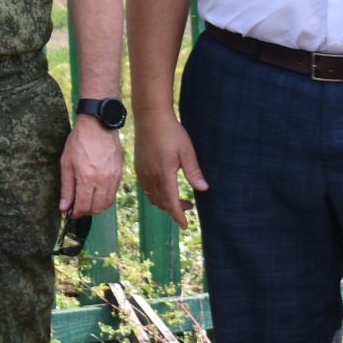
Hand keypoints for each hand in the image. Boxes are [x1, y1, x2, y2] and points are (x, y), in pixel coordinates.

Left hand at [59, 119, 123, 217]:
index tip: (70, 213)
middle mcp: (103, 181)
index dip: (76, 213)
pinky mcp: (120, 174)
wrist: (99, 125)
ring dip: (96, 207)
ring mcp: (113, 178)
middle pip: (96, 208)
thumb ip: (67, 187)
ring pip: (107, 203)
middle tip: (77, 208)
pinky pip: (113, 193)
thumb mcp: (66, 163)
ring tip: (86, 201)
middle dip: (85, 212)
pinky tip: (96, 192)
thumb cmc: (79, 141)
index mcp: (88, 179)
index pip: (84, 206)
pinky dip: (104, 198)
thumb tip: (64, 207)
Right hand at [133, 111, 206, 228]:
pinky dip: (155, 195)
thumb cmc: (171, 132)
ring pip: (152, 197)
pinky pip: (146, 189)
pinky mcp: (138, 167)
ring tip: (178, 198)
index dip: (178, 215)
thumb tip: (203, 189)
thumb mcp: (187, 150)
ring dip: (165, 202)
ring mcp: (142, 172)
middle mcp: (150, 176)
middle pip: (161, 202)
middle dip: (175, 209)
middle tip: (191, 206)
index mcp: (164, 174)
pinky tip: (164, 187)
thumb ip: (194, 170)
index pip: (171, 202)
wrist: (150, 117)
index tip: (185, 225)